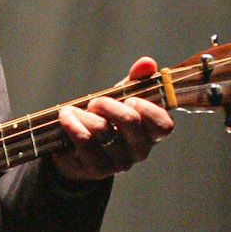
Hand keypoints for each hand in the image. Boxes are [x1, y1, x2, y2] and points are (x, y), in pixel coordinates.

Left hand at [51, 56, 172, 182]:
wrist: (75, 150)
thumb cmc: (104, 120)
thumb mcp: (120, 98)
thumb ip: (135, 81)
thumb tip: (147, 63)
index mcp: (151, 133)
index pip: (164, 125)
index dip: (148, 109)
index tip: (130, 99)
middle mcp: (140, 150)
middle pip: (131, 121)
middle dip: (108, 104)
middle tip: (95, 102)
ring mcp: (121, 162)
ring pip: (104, 130)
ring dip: (84, 114)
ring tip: (72, 110)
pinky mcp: (99, 169)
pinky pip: (86, 142)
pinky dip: (72, 125)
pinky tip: (66, 118)